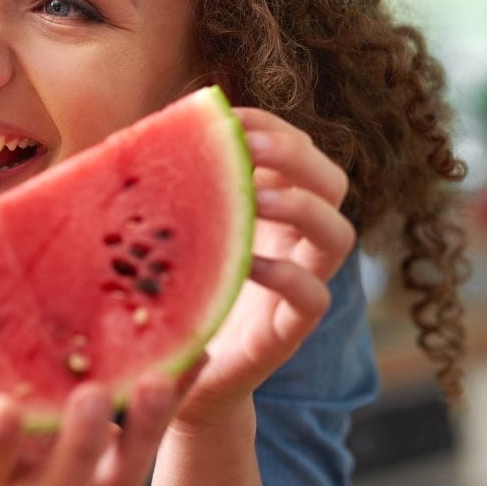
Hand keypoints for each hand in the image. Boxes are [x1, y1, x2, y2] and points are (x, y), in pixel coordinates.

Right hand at [0, 359, 205, 484]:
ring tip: (156, 378)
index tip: (0, 408)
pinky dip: (175, 400)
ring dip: (143, 424)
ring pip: (123, 470)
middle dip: (79, 441)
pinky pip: (155, 440)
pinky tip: (196, 355)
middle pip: (65, 478)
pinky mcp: (126, 475)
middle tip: (92, 397)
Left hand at [168, 107, 355, 429]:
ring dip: (304, 207)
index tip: (231, 116)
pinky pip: (315, 298)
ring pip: (340, 235)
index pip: (298, 151)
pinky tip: (250, 262)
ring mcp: (300, 283)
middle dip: (298, 154)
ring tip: (261, 197)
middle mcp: (294, 241)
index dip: (273, 126)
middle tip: (252, 148)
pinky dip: (288, 275)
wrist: (170, 371)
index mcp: (271, 208)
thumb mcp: (169, 228)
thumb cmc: (169, 287)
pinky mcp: (290, 330)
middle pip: (333, 182)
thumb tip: (146, 131)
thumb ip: (170, 185)